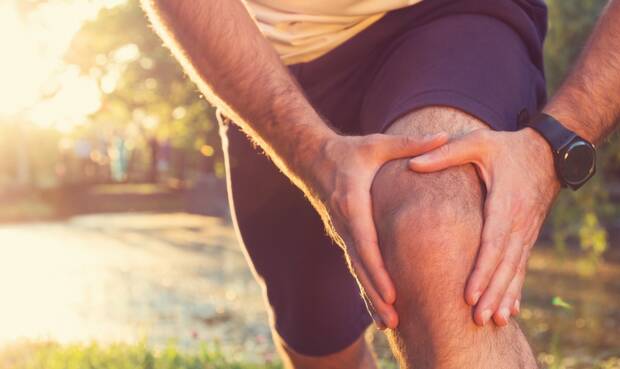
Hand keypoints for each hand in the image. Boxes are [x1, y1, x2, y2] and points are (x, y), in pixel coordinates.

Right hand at [306, 132, 447, 328]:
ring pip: (357, 270)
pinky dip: (366, 287)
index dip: (378, 269)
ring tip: (390, 324)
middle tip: (394, 321)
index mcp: (353, 202)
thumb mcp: (378, 143)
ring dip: (371, 298)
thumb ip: (411, 143)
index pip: (365, 241)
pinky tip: (379, 307)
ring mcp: (342, 232)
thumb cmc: (349, 151)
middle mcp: (345, 223)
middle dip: (376, 294)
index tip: (392, 292)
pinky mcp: (344, 236)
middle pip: (360, 265)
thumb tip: (445, 136)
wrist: (312, 158)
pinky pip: (356, 265)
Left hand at [408, 128, 559, 326]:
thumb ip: (446, 153)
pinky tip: (510, 309)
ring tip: (493, 321)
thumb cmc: (507, 147)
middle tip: (478, 319)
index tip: (468, 293)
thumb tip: (412, 164)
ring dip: (504, 296)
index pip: (493, 243)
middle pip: (505, 264)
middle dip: (491, 293)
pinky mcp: (527, 235)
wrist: (547, 152)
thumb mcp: (477, 142)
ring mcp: (526, 231)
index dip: (481, 270)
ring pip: (515, 270)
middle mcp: (519, 222)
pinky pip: (521, 266)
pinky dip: (516, 288)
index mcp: (505, 203)